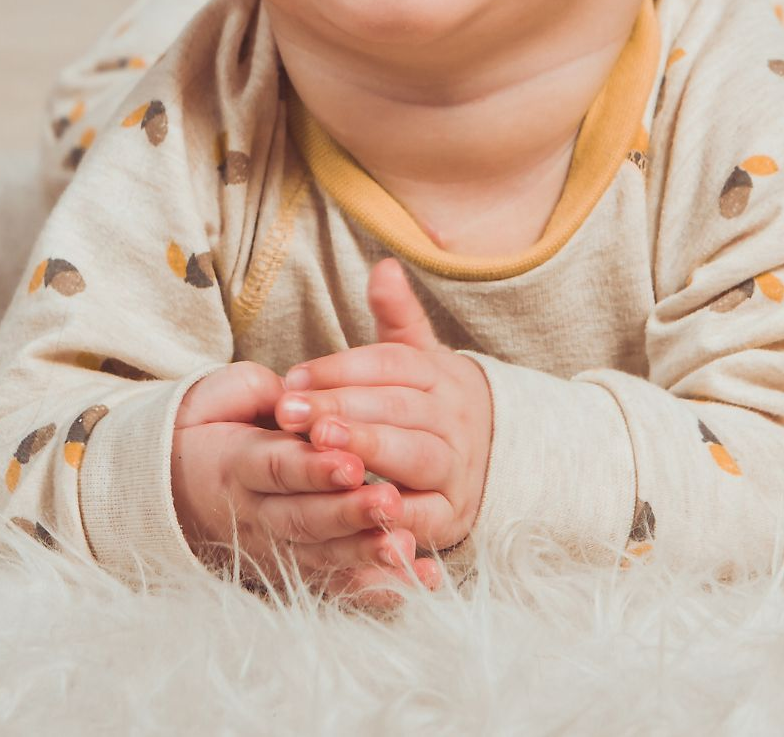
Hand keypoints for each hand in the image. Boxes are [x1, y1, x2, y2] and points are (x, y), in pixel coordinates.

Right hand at [171, 360, 442, 604]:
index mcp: (238, 465)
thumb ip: (261, 394)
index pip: (277, 468)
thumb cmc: (214, 423)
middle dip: (347, 514)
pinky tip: (419, 581)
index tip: (352, 463)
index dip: (313, 469)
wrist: (176, 479)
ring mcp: (276, 545)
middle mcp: (256, 513)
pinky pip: (337, 581)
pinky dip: (377, 586)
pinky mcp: (295, 567)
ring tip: (405, 546)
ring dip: (365, 553)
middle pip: (303, 518)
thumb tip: (295, 394)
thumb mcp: (227, 398)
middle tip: (389, 503)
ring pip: (322, 554)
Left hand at [275, 258, 493, 554]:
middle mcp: (454, 418)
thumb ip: (397, 316)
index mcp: (441, 375)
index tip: (294, 377)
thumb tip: (384, 266)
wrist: (491, 460)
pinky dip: (392, 516)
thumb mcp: (418, 357)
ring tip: (320, 446)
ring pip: (415, 456)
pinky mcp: (453, 516)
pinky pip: (424, 516)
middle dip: (343, 409)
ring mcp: (457, 468)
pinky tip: (353, 508)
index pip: (392, 364)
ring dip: (368, 451)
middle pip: (399, 408)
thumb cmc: (431, 404)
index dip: (342, 369)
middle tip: (292, 412)